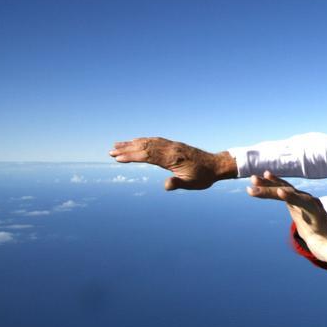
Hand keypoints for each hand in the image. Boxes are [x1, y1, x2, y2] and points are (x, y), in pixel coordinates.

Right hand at [109, 137, 236, 190]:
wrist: (217, 165)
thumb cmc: (204, 177)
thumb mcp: (192, 184)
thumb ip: (178, 183)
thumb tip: (166, 185)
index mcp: (172, 158)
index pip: (147, 155)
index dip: (131, 156)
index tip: (117, 157)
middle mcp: (170, 149)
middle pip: (144, 146)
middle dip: (126, 149)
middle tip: (110, 151)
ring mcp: (172, 145)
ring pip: (149, 142)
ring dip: (132, 143)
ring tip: (117, 145)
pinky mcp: (174, 145)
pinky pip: (155, 141)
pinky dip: (143, 140)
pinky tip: (136, 142)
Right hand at [247, 172, 326, 267]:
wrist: (325, 231)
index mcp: (316, 214)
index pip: (306, 203)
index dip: (294, 197)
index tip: (282, 192)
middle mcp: (309, 202)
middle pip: (292, 193)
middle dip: (276, 189)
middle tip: (258, 185)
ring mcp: (300, 198)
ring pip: (284, 188)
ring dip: (268, 184)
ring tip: (251, 179)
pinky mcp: (293, 198)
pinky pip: (280, 188)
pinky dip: (269, 184)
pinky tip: (255, 178)